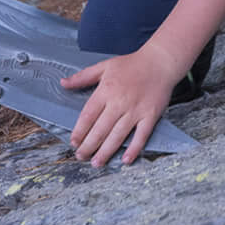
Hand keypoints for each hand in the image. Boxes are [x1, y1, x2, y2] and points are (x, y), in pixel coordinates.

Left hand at [62, 42, 185, 167]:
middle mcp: (119, 102)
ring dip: (106, 152)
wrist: (160, 61)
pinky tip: (125, 160)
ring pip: (117, 136)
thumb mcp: (104, 66)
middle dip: (89, 146)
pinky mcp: (150, 115)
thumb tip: (63, 83)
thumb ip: (83, 77)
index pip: (88, 115)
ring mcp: (136, 110)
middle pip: (100, 130)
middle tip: (81, 156)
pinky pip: (141, 136)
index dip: (79, 131)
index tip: (73, 142)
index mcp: (106, 90)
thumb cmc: (132, 64)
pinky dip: (134, 149)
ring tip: (96, 163)